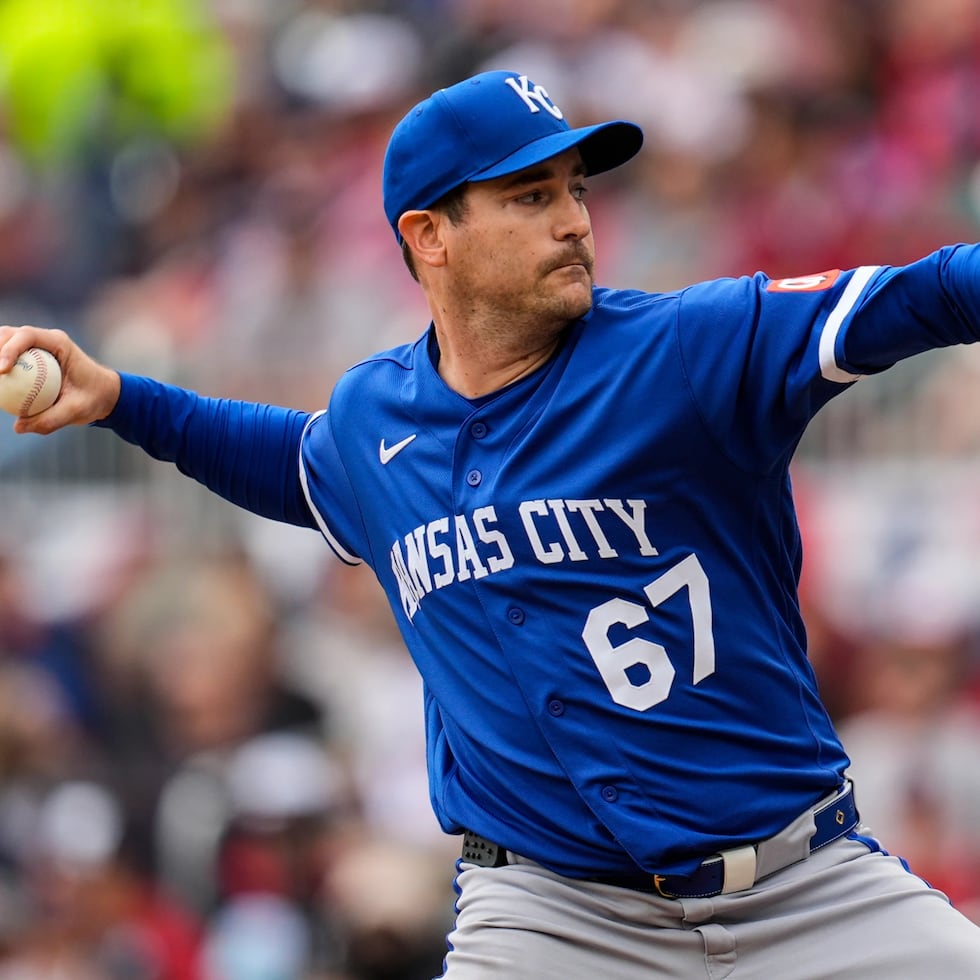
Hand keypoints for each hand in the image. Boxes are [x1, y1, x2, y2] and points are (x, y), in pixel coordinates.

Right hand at [0, 325, 121, 434]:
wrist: (104, 393)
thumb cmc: (94, 398)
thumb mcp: (78, 411)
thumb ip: (51, 420)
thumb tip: (18, 426)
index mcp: (59, 343)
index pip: (27, 336)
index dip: (9, 349)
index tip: (1, 371)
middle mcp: (45, 340)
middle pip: (10, 334)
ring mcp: (36, 347)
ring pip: (6, 343)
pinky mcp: (30, 358)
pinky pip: (9, 359)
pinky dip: (0, 367)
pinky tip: (0, 384)